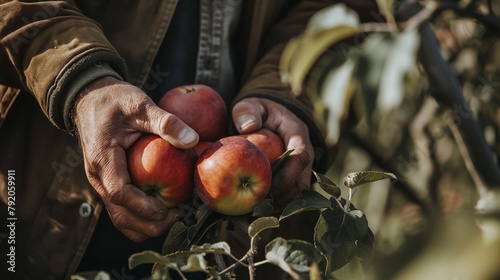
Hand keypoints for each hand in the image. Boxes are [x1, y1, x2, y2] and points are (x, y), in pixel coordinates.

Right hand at [74, 76, 198, 241]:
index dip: (144, 207)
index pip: (120, 194)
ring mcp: (102, 181)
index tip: (168, 210)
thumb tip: (193, 140)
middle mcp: (98, 176)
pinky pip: (122, 207)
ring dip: (145, 225)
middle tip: (178, 218)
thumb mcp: (140, 104)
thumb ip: (166, 122)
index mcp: (103, 159)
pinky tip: (164, 206)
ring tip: (173, 216)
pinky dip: (141, 214)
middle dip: (149, 225)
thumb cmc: (114, 100)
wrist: (89, 97)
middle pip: (120, 216)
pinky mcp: (109, 181)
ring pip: (120, 217)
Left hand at [232, 98, 313, 202]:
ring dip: (284, 202)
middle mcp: (305, 149)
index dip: (289, 175)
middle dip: (286, 195)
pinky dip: (281, 203)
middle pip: (304, 179)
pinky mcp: (295, 173)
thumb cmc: (258, 111)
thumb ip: (247, 111)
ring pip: (301, 190)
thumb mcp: (251, 105)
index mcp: (297, 132)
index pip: (301, 155)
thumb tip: (248, 127)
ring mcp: (302, 164)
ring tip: (262, 210)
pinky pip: (293, 192)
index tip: (272, 187)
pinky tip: (263, 209)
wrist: (268, 114)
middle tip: (263, 206)